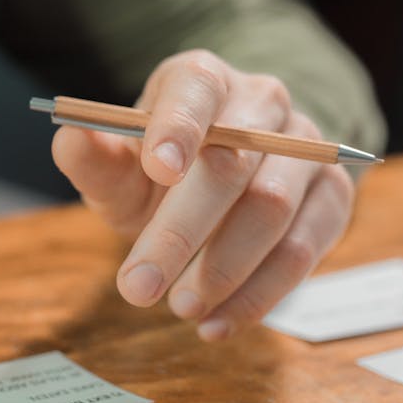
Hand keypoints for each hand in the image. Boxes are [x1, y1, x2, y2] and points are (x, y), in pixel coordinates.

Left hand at [51, 49, 354, 340]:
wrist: (227, 176)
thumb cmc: (164, 167)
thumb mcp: (120, 163)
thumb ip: (94, 156)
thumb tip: (70, 137)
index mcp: (203, 79)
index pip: (196, 90)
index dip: (178, 127)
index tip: (156, 169)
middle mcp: (263, 102)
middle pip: (233, 162)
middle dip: (182, 230)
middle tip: (138, 287)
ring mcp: (307, 147)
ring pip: (274, 207)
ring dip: (223, 267)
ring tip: (179, 308)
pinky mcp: (332, 196)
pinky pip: (305, 248)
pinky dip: (260, 293)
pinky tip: (217, 323)